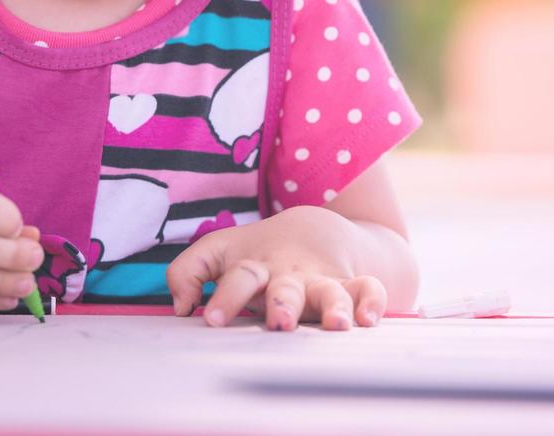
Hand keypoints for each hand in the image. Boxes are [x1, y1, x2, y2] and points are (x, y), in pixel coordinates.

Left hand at [165, 206, 387, 330]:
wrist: (314, 228)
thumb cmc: (257, 251)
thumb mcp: (219, 252)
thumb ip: (189, 271)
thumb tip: (181, 307)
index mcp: (255, 266)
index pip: (239, 278)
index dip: (226, 298)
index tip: (211, 319)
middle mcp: (289, 275)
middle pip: (286, 288)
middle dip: (283, 304)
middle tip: (279, 322)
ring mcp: (322, 281)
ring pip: (331, 291)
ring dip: (335, 306)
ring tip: (336, 325)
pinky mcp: (350, 287)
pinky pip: (368, 290)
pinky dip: (373, 301)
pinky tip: (370, 319)